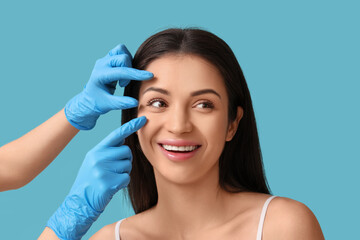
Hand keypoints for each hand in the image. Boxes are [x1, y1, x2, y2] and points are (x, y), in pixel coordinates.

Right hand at [46, 116, 146, 239]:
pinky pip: (126, 178)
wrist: (79, 202)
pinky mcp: (108, 183)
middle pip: (126, 151)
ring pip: (128, 165)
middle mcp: (98, 158)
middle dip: (126, 159)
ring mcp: (102, 171)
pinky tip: (112, 186)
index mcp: (96, 151)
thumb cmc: (91, 181)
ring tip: (111, 178)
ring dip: (124, 172)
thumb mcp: (94, 161)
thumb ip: (108, 151)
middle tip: (116, 169)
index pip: (116, 135)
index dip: (130, 126)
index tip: (143, 119)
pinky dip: (123, 183)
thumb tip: (125, 142)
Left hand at [65, 44, 152, 129]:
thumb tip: (135, 102)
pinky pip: (120, 52)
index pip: (122, 71)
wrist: (89, 100)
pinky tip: (123, 72)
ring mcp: (104, 60)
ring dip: (128, 63)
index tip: (150, 76)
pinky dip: (126, 60)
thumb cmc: (97, 103)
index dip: (137, 74)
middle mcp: (102, 64)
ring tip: (124, 77)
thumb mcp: (108, 105)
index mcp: (100, 75)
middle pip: (123, 57)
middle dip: (129, 70)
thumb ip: (121, 103)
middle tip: (124, 84)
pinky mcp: (108, 59)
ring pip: (121, 50)